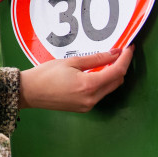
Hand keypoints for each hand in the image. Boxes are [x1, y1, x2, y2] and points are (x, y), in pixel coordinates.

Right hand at [19, 47, 133, 112]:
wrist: (29, 92)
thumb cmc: (45, 75)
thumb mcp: (71, 62)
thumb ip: (95, 58)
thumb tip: (114, 54)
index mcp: (89, 86)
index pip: (117, 71)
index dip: (126, 59)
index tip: (128, 48)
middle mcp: (92, 99)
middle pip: (117, 82)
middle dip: (121, 67)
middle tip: (119, 53)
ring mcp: (88, 105)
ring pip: (109, 89)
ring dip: (112, 75)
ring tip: (108, 60)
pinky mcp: (83, 108)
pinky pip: (99, 94)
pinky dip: (102, 83)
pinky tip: (96, 73)